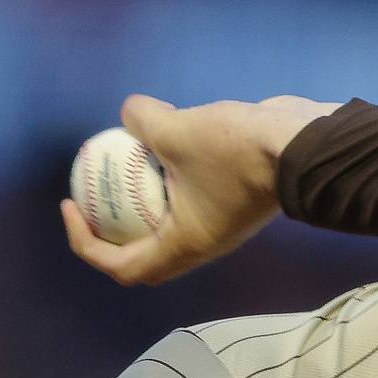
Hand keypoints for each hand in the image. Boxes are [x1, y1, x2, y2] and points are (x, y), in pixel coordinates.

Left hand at [62, 94, 340, 285]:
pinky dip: (168, 178)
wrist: (306, 144)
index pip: (122, 266)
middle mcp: (200, 243)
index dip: (86, 243)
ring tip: (120, 163)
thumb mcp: (177, 131)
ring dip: (140, 201)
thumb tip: (127, 111)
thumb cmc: (238, 150)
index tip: (71, 206)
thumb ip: (145, 122)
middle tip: (89, 196)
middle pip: (142, 253)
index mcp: (183, 245)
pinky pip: (189, 196)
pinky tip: (160, 140)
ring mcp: (218, 223)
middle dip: (109, 230)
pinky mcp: (232, 198)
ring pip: (168, 222)